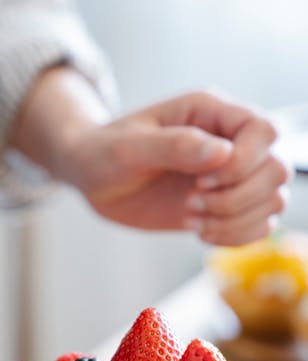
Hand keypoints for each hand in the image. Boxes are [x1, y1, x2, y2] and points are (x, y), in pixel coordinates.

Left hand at [13, 72, 289, 245]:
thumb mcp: (130, 147)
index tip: (201, 182)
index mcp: (211, 114)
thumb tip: (221, 153)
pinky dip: (235, 237)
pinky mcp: (221, 207)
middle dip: (239, 197)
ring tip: (193, 221)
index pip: (265, 131)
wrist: (92, 177)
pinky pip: (256, 226)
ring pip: (272, 201)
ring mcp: (227, 178)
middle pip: (276, 170)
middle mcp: (228, 143)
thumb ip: (176, 146)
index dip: (244, 163)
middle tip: (192, 203)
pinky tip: (201, 234)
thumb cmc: (104, 152)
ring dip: (236, 220)